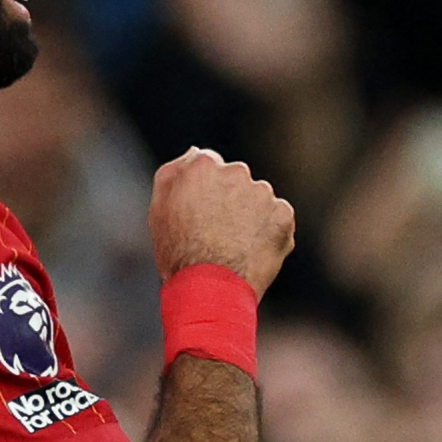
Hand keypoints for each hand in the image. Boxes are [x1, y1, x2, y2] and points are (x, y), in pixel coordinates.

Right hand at [148, 147, 296, 290]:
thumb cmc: (178, 252)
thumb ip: (174, 172)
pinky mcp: (283, 214)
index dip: (206, 192)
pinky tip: (252, 251)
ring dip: (251, 215)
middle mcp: (236, 172)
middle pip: (237, 180)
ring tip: (235, 246)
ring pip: (259, 199)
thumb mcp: (159, 209)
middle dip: (231, 200)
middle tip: (219, 233)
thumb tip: (195, 152)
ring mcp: (262, 193)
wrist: (210, 289)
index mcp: (204, 165)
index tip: (203, 214)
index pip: (210, 167)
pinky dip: (270, 231)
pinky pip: (278, 218)